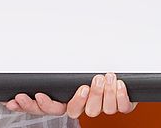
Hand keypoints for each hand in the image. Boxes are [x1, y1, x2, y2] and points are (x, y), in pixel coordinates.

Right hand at [5, 72, 137, 118]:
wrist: (124, 73)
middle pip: (72, 111)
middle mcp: (84, 106)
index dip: (38, 105)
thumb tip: (45, 49)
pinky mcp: (120, 106)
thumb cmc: (98, 66)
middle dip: (79, 100)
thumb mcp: (75, 62)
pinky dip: (120, 95)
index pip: (48, 108)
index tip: (36, 95)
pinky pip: (120, 108)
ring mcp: (101, 107)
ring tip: (103, 78)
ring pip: (97, 110)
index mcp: (70, 98)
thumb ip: (61, 63)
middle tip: (84, 87)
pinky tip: (118, 84)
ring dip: (101, 94)